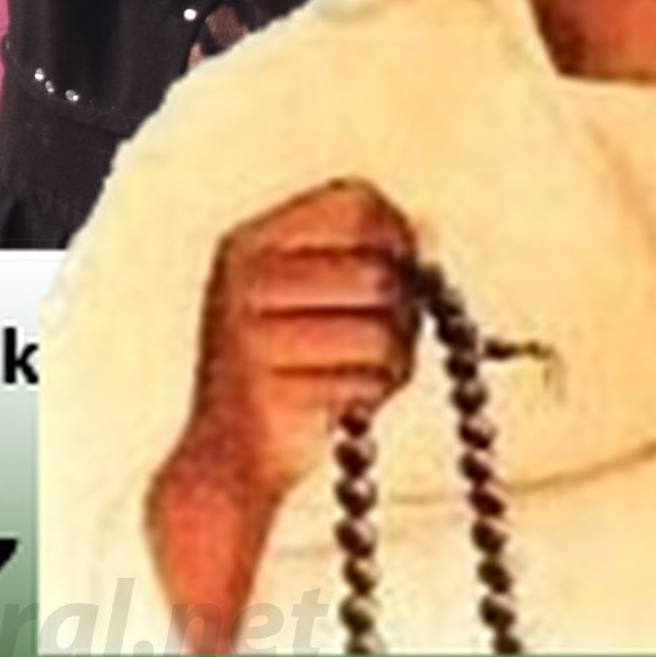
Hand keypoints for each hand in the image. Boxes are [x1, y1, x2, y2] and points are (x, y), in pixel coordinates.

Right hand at [149, 180, 422, 651]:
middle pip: (377, 271)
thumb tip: (428, 228)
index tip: (400, 269)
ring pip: (384, 331)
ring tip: (363, 371)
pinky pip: (370, 380)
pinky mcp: (275, 389)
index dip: (396, 233)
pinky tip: (348, 399)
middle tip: (385, 336)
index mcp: (249, 241)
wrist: (228, 454)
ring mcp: (253, 333)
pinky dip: (376, 394)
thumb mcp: (304, 297)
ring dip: (394, 360)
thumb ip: (361, 257)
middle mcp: (243, 278)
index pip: (353, 202)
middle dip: (402, 311)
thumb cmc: (284, 369)